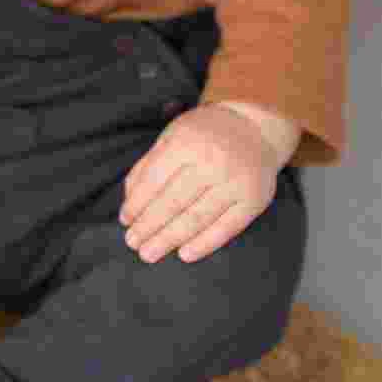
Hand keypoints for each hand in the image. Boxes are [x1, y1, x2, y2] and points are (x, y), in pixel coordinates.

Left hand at [119, 103, 293, 263]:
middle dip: (148, 227)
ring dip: (169, 239)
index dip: (136, 205)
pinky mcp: (255, 199)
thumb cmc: (202, 136)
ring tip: (149, 253)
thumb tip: (129, 203)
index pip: (154, 181)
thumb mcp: (171, 137)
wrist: (256, 126)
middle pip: (173, 203)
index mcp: (186, 143)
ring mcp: (236, 182)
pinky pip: (227, 227)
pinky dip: (205, 244)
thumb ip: (147, 167)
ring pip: (197, 218)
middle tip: (132, 243)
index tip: (125, 221)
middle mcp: (213, 162)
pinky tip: (184, 255)